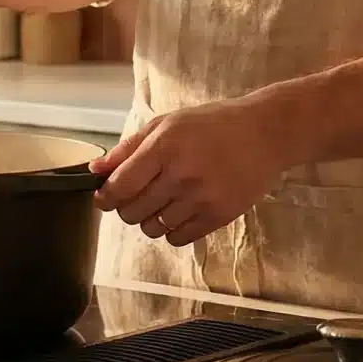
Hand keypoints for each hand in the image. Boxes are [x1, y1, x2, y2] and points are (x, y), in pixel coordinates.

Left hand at [90, 93, 297, 247]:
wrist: (266, 134)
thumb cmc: (213, 124)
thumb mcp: (168, 123)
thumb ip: (129, 148)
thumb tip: (96, 170)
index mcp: (164, 147)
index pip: (120, 187)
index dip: (105, 197)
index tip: (105, 198)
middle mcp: (181, 175)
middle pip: (132, 212)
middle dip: (126, 208)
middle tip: (137, 197)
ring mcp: (201, 199)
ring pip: (153, 228)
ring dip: (150, 219)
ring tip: (163, 202)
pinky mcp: (219, 216)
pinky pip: (178, 238)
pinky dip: (172, 230)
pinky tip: (180, 212)